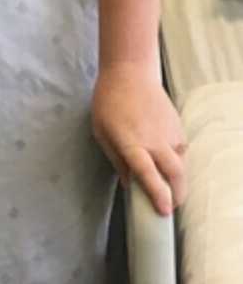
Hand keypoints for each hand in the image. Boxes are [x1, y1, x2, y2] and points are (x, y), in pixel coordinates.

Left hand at [92, 64, 186, 215]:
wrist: (129, 72)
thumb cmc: (108, 101)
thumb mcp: (101, 132)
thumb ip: (116, 159)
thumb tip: (129, 184)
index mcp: (131, 142)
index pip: (148, 174)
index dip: (158, 195)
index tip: (164, 212)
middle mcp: (154, 139)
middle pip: (174, 174)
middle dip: (176, 195)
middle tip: (171, 206)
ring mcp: (168, 132)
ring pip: (180, 163)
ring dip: (176, 178)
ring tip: (167, 184)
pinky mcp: (177, 125)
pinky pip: (180, 149)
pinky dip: (176, 159)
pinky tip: (164, 157)